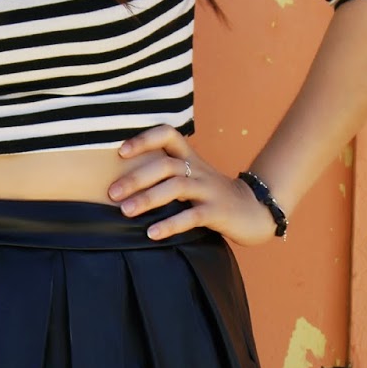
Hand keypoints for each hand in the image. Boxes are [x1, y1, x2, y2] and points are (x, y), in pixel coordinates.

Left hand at [108, 126, 277, 246]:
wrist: (255, 210)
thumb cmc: (212, 196)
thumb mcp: (192, 177)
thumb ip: (166, 174)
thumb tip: (122, 181)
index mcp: (190, 158)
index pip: (168, 134)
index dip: (144, 139)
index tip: (121, 152)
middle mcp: (198, 170)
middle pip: (165, 165)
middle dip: (136, 178)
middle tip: (112, 193)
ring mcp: (209, 190)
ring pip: (176, 187)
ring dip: (148, 199)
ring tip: (125, 212)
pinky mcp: (217, 212)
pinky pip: (192, 216)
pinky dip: (170, 224)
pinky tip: (152, 233)